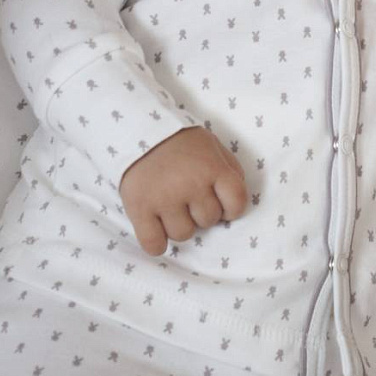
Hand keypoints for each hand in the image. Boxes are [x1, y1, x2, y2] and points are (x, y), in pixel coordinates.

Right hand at [119, 126, 247, 254]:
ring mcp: (164, 199)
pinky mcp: (140, 209)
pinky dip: (157, 243)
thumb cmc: (180, 142)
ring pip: (183, 234)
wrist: (139, 130)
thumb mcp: (212, 145)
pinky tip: (157, 229)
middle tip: (190, 198)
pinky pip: (155, 244)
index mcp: (212, 167)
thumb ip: (229, 169)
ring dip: (180, 225)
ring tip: (171, 207)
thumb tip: (235, 200)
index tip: (222, 204)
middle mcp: (191, 185)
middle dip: (202, 212)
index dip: (231, 208)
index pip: (237, 203)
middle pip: (209, 220)